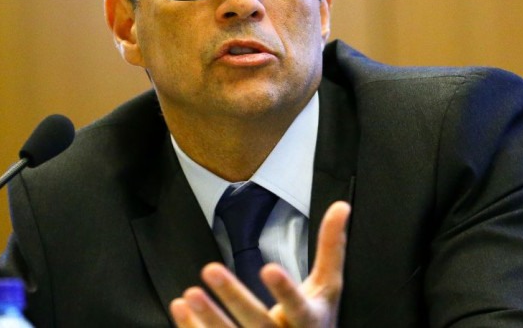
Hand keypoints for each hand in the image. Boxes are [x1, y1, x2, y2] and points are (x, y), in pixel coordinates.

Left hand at [169, 201, 350, 326]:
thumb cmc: (316, 318)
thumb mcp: (328, 286)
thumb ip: (331, 248)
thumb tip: (341, 206)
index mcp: (309, 321)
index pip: (297, 306)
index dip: (284, 290)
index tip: (268, 268)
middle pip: (257, 323)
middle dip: (234, 297)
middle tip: (210, 268)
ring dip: (208, 317)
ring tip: (190, 293)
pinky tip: (181, 307)